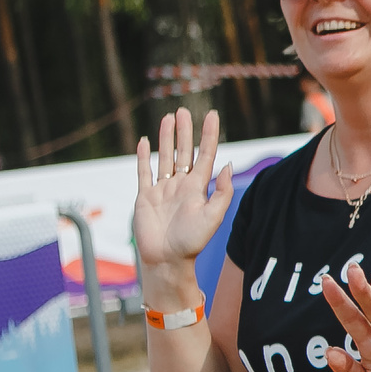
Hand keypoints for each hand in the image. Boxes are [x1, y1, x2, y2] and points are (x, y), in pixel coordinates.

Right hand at [133, 107, 233, 270]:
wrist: (166, 260)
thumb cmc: (191, 242)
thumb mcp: (213, 217)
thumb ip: (221, 192)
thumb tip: (227, 165)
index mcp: (198, 188)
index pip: (205, 155)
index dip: (208, 135)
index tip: (211, 115)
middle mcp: (181, 186)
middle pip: (183, 152)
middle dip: (184, 131)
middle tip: (183, 110)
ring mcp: (162, 190)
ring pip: (164, 158)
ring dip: (166, 138)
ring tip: (168, 118)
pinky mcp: (145, 197)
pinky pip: (143, 172)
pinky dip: (143, 157)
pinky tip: (145, 141)